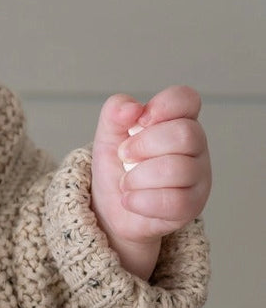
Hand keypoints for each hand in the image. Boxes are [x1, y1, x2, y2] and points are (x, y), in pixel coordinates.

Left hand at [90, 86, 210, 278]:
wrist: (111, 208)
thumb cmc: (118, 166)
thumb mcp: (109, 134)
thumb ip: (115, 112)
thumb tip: (132, 108)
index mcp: (178, 121)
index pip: (187, 99)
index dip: (163, 106)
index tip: (140, 121)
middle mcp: (195, 147)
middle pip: (185, 134)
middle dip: (143, 145)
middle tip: (124, 155)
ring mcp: (198, 177)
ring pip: (178, 169)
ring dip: (138, 177)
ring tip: (126, 182)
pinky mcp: (192, 206)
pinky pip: (175, 201)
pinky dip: (141, 200)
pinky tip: (129, 200)